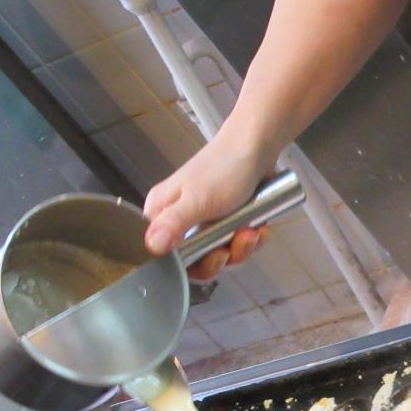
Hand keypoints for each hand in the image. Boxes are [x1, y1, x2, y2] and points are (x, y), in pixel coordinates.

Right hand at [143, 130, 273, 281]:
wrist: (257, 146)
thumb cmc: (224, 168)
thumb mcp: (197, 200)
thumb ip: (173, 225)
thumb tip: (149, 247)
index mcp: (163, 213)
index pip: (165, 256)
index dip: (190, 265)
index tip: (213, 257)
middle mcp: (182, 220)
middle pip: (197, 259)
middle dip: (223, 256)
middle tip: (239, 241)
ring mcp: (207, 221)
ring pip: (222, 252)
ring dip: (242, 247)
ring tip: (254, 230)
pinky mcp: (229, 220)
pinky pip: (238, 242)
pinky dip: (252, 239)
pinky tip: (261, 227)